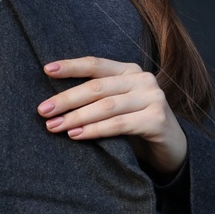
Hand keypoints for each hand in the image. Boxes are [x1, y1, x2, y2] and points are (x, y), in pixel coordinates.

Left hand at [37, 57, 186, 176]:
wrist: (171, 148)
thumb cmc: (136, 126)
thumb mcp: (116, 106)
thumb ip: (97, 98)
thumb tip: (55, 103)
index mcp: (129, 71)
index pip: (95, 65)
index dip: (71, 66)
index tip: (46, 70)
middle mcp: (142, 79)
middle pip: (97, 87)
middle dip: (67, 99)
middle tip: (43, 111)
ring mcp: (152, 98)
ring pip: (107, 106)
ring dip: (77, 117)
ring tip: (55, 126)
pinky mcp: (157, 119)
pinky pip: (119, 124)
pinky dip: (95, 130)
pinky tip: (77, 135)